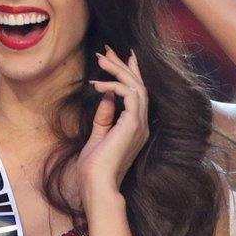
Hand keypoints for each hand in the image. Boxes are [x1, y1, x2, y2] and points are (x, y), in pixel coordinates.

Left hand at [78, 47, 149, 197]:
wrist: (97, 186)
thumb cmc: (94, 169)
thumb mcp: (98, 138)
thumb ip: (104, 118)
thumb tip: (107, 98)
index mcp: (135, 128)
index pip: (137, 95)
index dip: (130, 74)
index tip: (122, 58)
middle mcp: (142, 125)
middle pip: (138, 86)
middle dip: (123, 65)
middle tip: (108, 50)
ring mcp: (140, 125)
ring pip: (136, 86)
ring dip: (118, 70)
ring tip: (101, 59)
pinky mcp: (133, 125)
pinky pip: (129, 95)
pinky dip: (114, 86)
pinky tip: (98, 85)